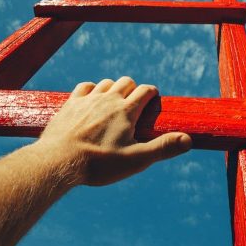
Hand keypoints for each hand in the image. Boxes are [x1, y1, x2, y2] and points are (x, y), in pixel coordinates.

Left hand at [36, 77, 191, 185]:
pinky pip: (85, 87)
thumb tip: (188, 140)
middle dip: (133, 89)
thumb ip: (163, 148)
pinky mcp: (71, 104)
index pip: (145, 90)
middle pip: (126, 82)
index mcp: (126, 111)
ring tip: (114, 103)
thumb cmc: (99, 163)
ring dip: (113, 89)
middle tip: (134, 104)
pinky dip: (92, 89)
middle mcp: (108, 99)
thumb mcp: (136, 160)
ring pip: (106, 83)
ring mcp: (88, 100)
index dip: (152, 93)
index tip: (153, 101)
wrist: (58, 161)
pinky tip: (92, 100)